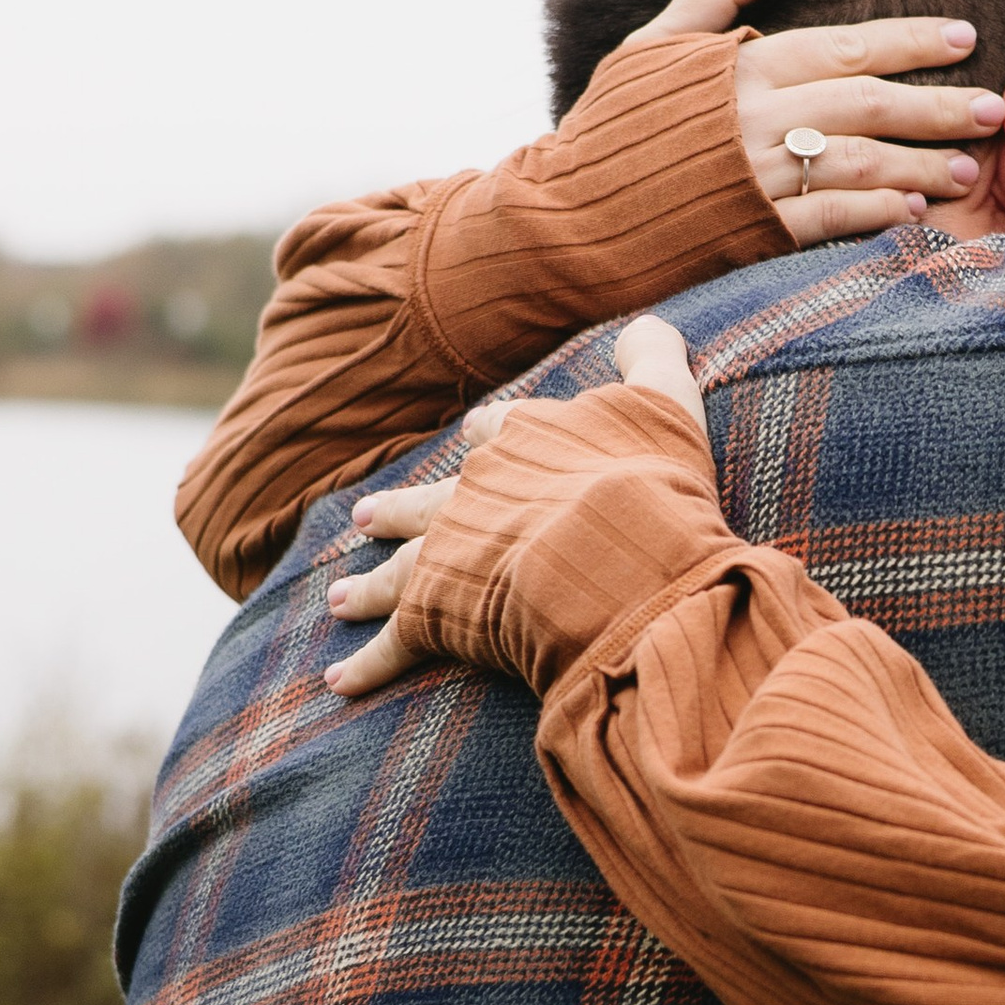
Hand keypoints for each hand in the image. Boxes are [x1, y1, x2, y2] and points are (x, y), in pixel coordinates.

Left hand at [323, 335, 709, 699]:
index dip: (489, 438)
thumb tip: (648, 323)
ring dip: (369, 585)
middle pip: (428, 498)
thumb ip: (652, 359)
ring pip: (398, 567)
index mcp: (523, 440)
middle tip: (366, 520)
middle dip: (400, 511)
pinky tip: (340, 681)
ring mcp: (449, 549)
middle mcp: (474, 489)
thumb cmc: (647, 478)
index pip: (496, 430)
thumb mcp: (665, 403)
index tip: (479, 442)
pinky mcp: (438, 610)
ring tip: (339, 596)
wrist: (615, 546)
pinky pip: (396, 644)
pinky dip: (369, 665)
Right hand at [619, 0, 1004, 238]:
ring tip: (967, 169)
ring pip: (860, 161)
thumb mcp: (654, 44)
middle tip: (992, 107)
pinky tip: (913, 211)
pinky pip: (829, 218)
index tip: (964, 35)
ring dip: (920, 163)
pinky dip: (874, 212)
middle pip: (868, 102)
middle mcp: (756, 116)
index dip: (909, 40)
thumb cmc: (613, 127)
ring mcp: (755, 175)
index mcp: (741, 65)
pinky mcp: (750, 231)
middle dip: (938, 103)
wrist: (565, 217)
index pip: (845, 45)